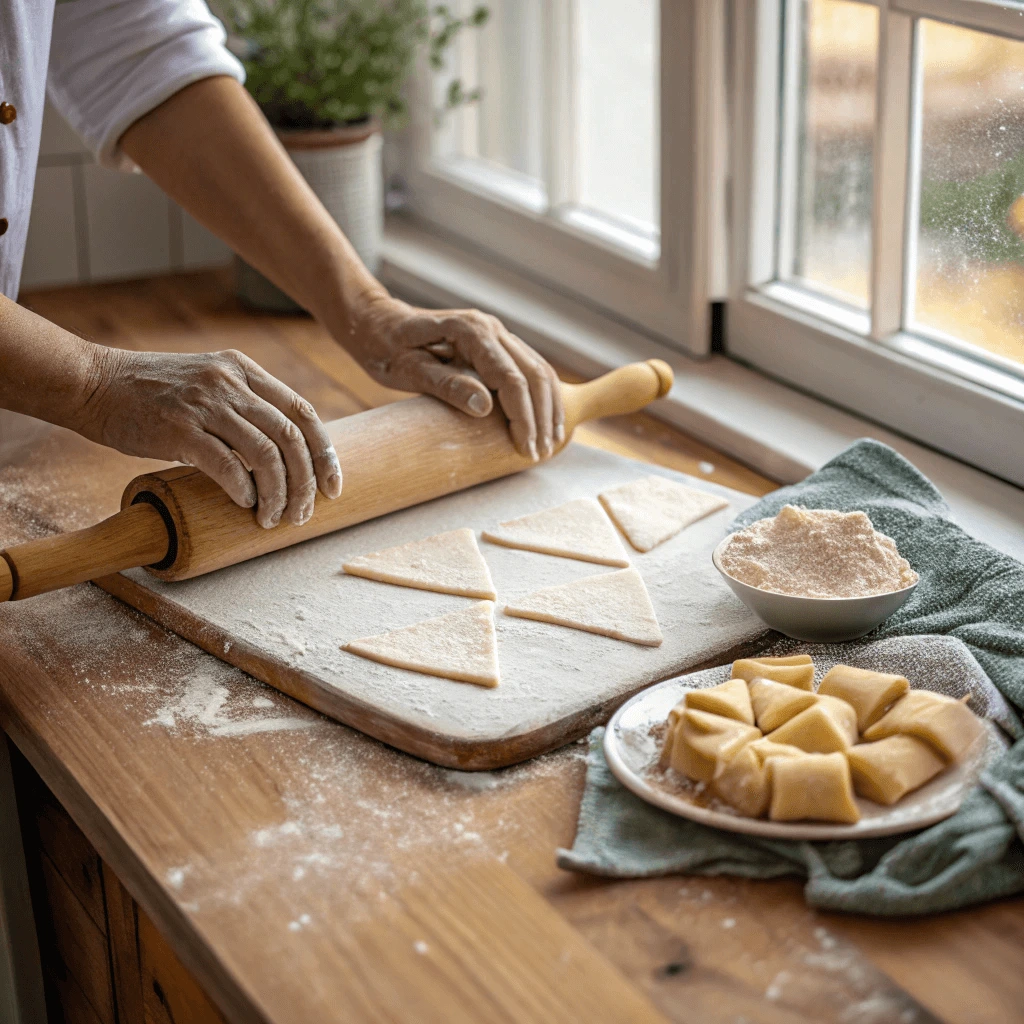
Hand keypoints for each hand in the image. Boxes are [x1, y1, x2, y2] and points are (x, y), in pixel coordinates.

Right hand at [79, 348, 341, 528]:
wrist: (92, 383)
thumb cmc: (152, 394)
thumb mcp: (209, 382)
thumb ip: (244, 405)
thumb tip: (283, 455)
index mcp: (244, 370)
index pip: (304, 413)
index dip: (325, 454)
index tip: (334, 487)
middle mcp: (230, 382)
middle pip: (292, 439)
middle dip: (306, 484)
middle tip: (302, 514)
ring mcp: (206, 404)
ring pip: (266, 456)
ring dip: (277, 495)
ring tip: (273, 520)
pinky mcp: (179, 429)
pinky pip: (227, 466)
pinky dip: (243, 491)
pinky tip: (244, 506)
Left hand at [349, 296, 564, 459]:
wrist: (375, 322)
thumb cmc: (383, 347)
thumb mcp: (406, 370)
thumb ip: (446, 385)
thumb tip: (485, 407)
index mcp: (469, 331)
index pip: (511, 378)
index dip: (523, 417)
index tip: (525, 448)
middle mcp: (490, 327)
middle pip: (534, 374)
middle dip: (542, 416)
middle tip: (540, 453)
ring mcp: (495, 333)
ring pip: (539, 370)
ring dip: (548, 407)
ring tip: (550, 442)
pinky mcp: (495, 343)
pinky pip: (529, 368)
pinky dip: (541, 395)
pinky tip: (543, 419)